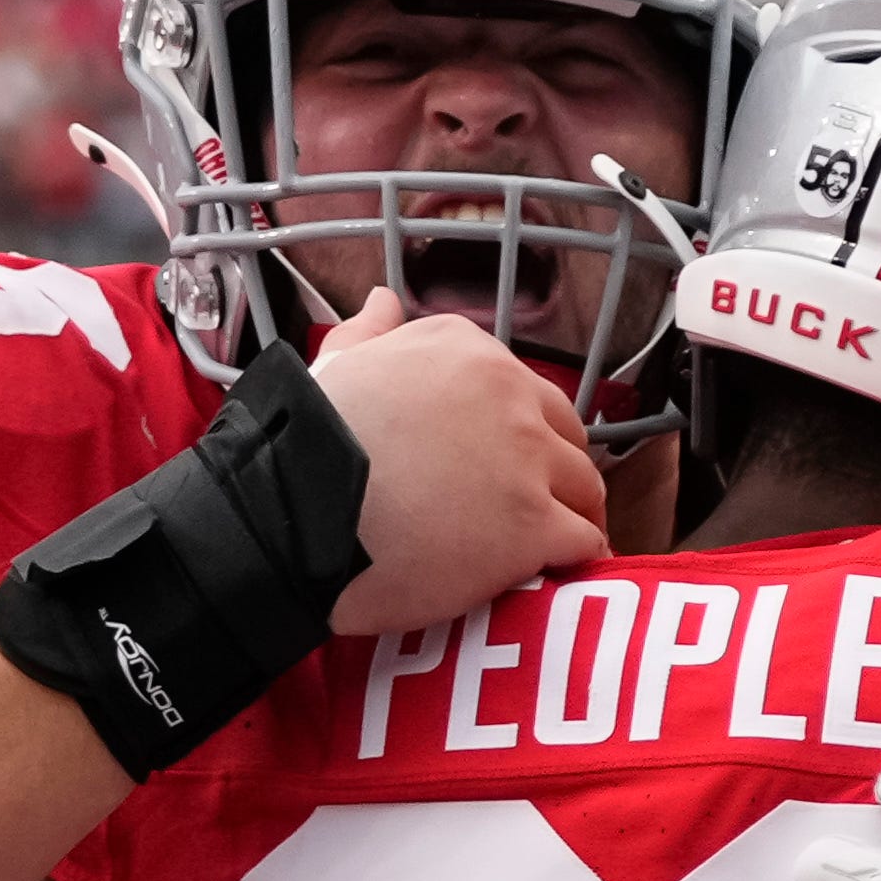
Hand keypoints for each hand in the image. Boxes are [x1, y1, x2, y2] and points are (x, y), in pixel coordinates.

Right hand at [307, 296, 607, 635]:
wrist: (295, 514)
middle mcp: (508, 394)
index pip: (525, 391)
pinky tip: (562, 579)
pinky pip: (583, 542)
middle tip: (538, 510)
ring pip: (584, 490)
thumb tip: (382, 301)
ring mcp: (527, 460)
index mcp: (465, 351)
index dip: (520, 434)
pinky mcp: (534, 527)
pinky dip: (579, 561)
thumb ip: (370, 333)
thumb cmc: (305, 445)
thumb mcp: (336, 366)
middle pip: (566, 437)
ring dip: (575, 518)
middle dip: (558, 474)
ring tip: (555, 552)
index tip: (504, 464)